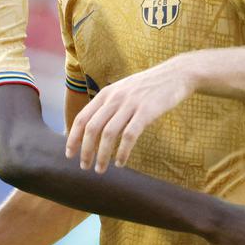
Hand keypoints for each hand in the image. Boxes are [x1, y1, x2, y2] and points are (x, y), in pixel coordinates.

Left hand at [66, 59, 193, 172]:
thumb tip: (93, 128)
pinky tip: (120, 163)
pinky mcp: (146, 112)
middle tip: (84, 166)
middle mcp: (114, 98)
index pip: (82, 118)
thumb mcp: (122, 90)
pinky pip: (129, 135)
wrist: (176, 74)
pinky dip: (123, 152)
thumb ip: (108, 106)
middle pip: (91, 128)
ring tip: (100, 169)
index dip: (73, 137)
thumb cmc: (148, 87)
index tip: (69, 153)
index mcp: (106, 94)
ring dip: (102, 155)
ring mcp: (130, 104)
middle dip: (85, 150)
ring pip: (108, 133)